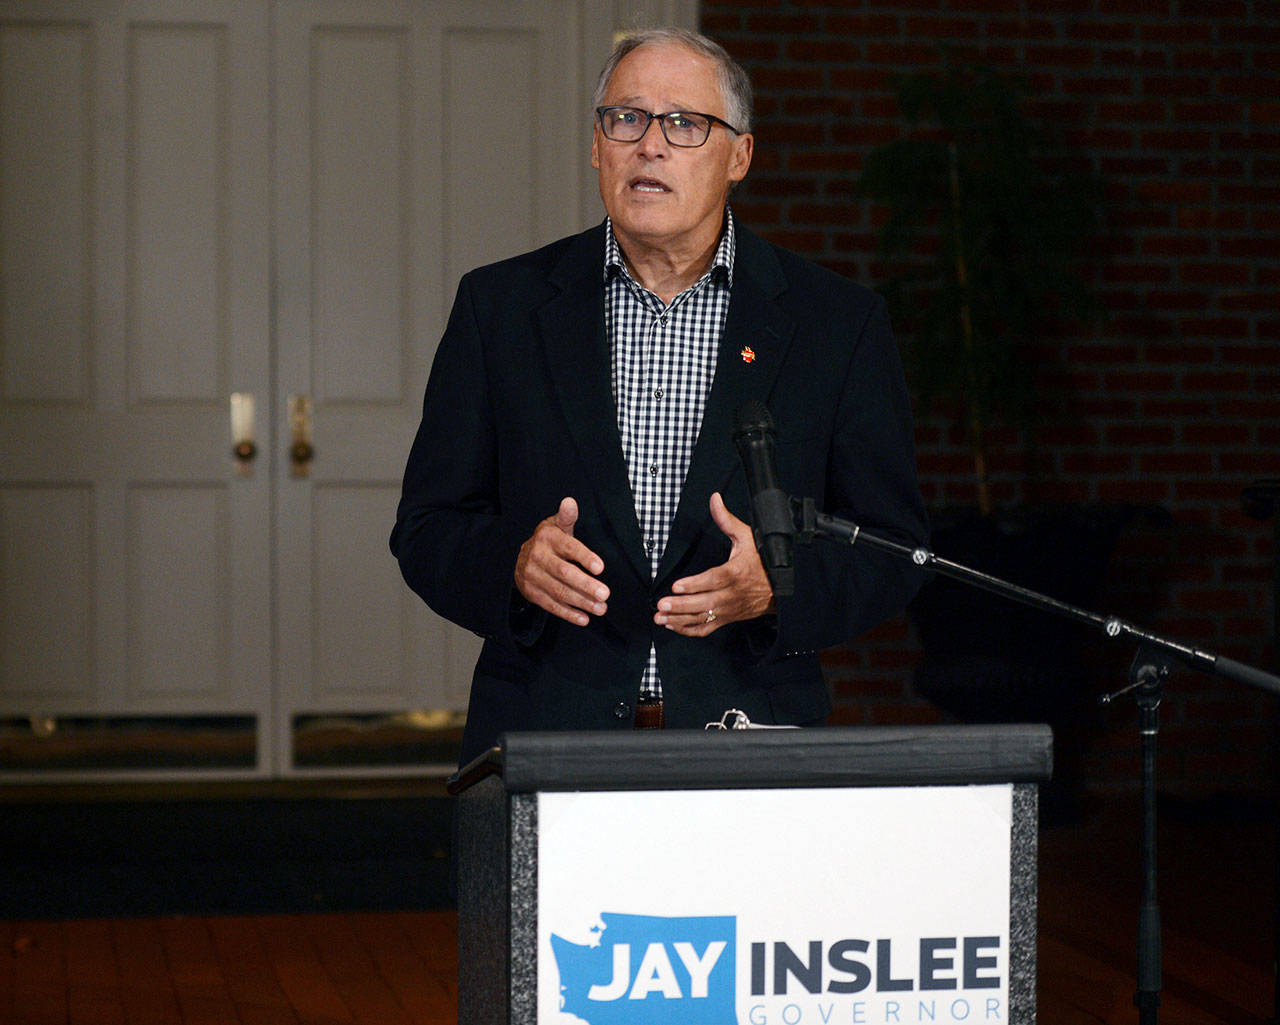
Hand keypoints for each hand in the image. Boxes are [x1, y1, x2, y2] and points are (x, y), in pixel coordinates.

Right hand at [514, 497, 608, 626]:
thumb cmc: (548, 541)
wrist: (519, 558)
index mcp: (547, 538)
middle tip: (605, 594)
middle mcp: (537, 557)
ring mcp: (532, 577)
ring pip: (559, 592)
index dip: (584, 557)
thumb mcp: (556, 525)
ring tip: (601, 608)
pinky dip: (568, 614)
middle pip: (564, 573)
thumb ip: (567, 517)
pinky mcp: (532, 593)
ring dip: (581, 602)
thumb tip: (570, 502)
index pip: (568, 548)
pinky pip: (551, 606)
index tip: (601, 568)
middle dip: (586, 585)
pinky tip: (584, 618)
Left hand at [655, 492, 775, 635]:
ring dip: (680, 620)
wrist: (782, 586)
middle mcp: (732, 594)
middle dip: (681, 606)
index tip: (677, 586)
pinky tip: (673, 626)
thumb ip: (726, 520)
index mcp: (736, 573)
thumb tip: (714, 499)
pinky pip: (707, 629)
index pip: (713, 580)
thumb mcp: (747, 536)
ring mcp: (729, 609)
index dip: (695, 585)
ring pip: (703, 618)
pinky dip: (689, 630)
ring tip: (660, 617)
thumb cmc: (763, 560)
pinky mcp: (728, 619)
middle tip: (662, 605)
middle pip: (704, 603)